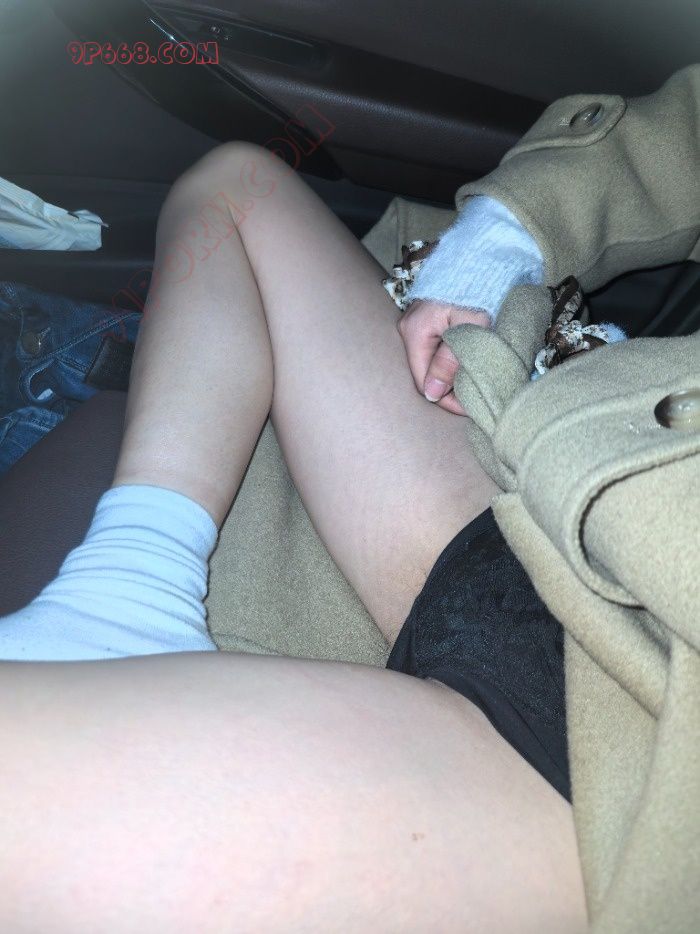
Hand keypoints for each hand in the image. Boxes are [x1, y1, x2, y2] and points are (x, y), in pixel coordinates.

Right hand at [397, 299, 490, 415]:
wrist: (488, 255)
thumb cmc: (481, 288)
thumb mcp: (471, 329)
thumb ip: (450, 362)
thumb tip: (432, 393)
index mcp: (415, 331)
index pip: (423, 382)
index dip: (446, 400)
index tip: (471, 407)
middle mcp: (409, 327)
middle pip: (425, 372)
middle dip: (449, 389)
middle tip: (475, 397)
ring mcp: (416, 321)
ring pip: (430, 361)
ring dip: (451, 374)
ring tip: (475, 380)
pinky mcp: (428, 318)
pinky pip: (435, 348)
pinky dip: (451, 359)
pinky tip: (467, 362)